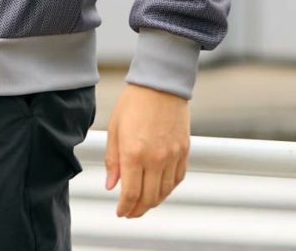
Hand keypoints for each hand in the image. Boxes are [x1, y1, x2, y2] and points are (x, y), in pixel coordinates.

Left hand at [104, 81, 189, 217]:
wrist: (160, 83)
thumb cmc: (134, 101)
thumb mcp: (114, 128)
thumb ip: (112, 160)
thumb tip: (111, 185)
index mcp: (133, 152)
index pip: (130, 193)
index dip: (125, 207)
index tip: (120, 212)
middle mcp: (155, 158)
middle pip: (148, 198)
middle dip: (138, 210)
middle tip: (130, 212)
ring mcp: (172, 155)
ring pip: (164, 192)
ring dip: (153, 202)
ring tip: (143, 203)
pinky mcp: (184, 151)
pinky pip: (177, 179)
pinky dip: (168, 189)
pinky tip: (160, 189)